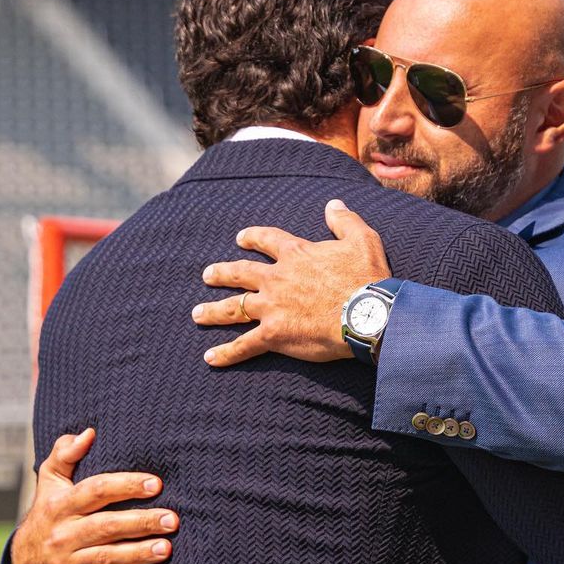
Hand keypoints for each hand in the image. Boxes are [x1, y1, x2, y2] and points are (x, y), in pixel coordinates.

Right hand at [10, 428, 178, 563]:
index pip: (95, 491)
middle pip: (105, 526)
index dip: (125, 486)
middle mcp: (61, 534)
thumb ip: (65, 455)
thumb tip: (89, 433)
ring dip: (137, 555)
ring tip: (166, 548)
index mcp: (60, 505)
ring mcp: (64, 563)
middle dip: (141, 522)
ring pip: (104, 558)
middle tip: (172, 520)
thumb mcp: (50, 483)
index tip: (156, 484)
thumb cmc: (50, 514)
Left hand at [193, 198, 391, 367]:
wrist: (366, 314)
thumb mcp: (362, 240)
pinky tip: (210, 358)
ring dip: (214, 311)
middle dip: (222, 274)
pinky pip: (244, 345)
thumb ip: (344, 220)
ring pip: (234, 307)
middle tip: (207, 275)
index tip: (241, 238)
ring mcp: (272, 307)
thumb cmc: (366, 278)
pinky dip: (227, 353)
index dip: (253, 238)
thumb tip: (333, 204)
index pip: (267, 240)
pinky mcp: (273, 335)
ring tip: (198, 313)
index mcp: (296, 254)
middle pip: (240, 273)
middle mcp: (277, 279)